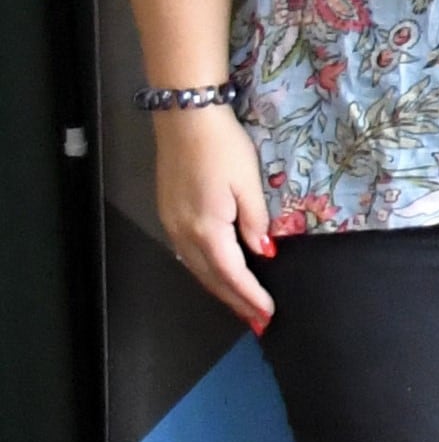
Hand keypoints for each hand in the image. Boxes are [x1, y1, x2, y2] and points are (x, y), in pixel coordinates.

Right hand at [151, 104, 276, 332]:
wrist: (186, 119)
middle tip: (257, 321)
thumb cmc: (223, 148)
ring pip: (197, 268)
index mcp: (207, 229)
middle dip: (235, 301)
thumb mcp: (249, 184)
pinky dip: (207, 270)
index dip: (250, 296)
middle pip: (211, 277)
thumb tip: (263, 254)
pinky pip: (188, 254)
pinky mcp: (168, 214)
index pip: (232, 274)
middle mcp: (183, 234)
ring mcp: (172, 224)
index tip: (268, 315)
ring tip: (241, 305)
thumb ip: (255, 222)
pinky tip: (219, 274)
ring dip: (220, 289)